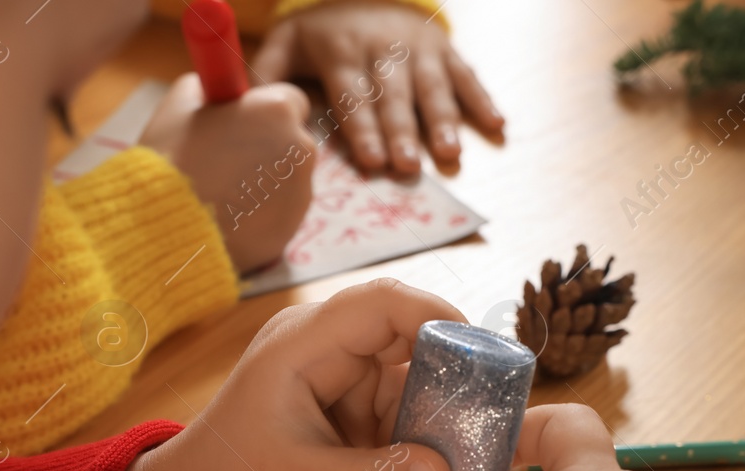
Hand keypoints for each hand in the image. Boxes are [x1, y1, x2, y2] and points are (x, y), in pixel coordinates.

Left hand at [113, 279, 454, 470]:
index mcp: (305, 344)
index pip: (384, 304)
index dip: (439, 317)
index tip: (484, 359)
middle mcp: (327, 350)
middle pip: (409, 344)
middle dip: (442, 391)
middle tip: (472, 436)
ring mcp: (338, 378)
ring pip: (409, 388)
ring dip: (422, 433)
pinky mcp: (347, 408)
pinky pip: (396, 417)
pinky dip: (404, 453)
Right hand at [139, 74, 316, 272]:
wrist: (167, 227)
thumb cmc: (170, 160)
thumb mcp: (178, 105)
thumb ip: (206, 89)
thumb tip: (213, 92)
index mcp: (278, 111)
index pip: (291, 101)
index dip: (265, 112)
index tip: (242, 124)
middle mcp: (301, 150)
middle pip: (292, 143)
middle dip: (268, 148)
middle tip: (227, 162)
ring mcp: (301, 194)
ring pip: (287, 181)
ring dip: (265, 184)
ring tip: (222, 195)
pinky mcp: (291, 230)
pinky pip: (279, 215)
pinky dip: (261, 216)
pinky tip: (229, 218)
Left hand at [255, 1, 502, 174]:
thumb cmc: (322, 31)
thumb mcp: (288, 43)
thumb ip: (269, 76)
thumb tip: (246, 108)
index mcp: (343, 52)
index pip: (353, 94)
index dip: (362, 128)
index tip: (370, 159)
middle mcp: (384, 49)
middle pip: (394, 96)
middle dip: (402, 132)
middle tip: (408, 166)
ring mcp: (419, 49)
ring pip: (433, 88)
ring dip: (444, 121)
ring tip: (450, 155)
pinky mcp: (445, 49)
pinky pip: (467, 75)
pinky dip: (483, 100)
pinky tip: (497, 126)